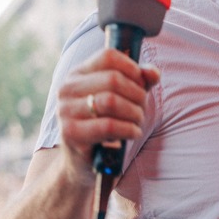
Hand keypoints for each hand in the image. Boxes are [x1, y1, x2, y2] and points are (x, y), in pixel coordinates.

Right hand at [56, 48, 159, 173]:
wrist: (84, 162)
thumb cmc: (107, 124)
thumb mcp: (124, 98)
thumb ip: (140, 81)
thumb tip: (153, 73)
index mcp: (78, 75)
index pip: (108, 56)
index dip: (132, 68)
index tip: (140, 84)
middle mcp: (67, 89)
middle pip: (113, 79)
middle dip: (137, 95)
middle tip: (141, 109)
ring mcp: (66, 111)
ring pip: (112, 101)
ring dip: (134, 113)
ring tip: (137, 122)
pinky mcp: (71, 134)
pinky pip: (109, 126)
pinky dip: (129, 129)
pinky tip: (133, 133)